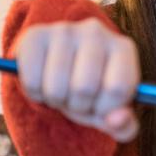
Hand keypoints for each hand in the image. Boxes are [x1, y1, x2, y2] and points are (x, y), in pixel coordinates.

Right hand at [15, 17, 139, 141]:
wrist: (56, 66)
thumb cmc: (91, 91)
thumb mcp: (109, 111)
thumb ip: (123, 125)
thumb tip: (117, 119)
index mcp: (123, 47)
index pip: (118, 88)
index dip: (105, 109)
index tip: (100, 105)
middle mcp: (96, 31)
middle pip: (84, 87)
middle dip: (78, 106)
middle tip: (76, 98)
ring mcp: (65, 29)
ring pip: (56, 87)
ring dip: (56, 101)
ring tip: (60, 90)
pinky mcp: (35, 34)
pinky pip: (32, 80)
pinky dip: (35, 93)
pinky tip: (42, 82)